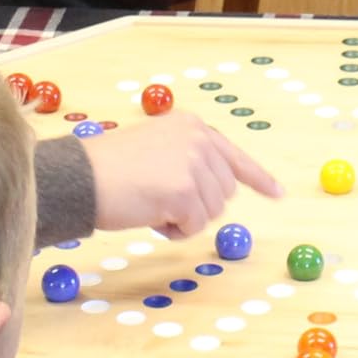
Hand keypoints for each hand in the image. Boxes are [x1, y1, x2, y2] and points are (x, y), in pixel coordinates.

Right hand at [81, 112, 283, 237]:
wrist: (80, 177)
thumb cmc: (109, 169)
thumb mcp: (157, 148)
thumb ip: (190, 161)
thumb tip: (223, 190)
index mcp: (192, 127)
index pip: (235, 156)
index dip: (258, 178)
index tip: (277, 193)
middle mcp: (198, 140)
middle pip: (224, 193)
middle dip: (198, 205)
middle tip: (160, 200)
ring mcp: (193, 165)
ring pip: (212, 212)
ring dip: (184, 218)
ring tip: (151, 203)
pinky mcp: (184, 192)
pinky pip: (194, 227)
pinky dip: (173, 230)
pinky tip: (149, 214)